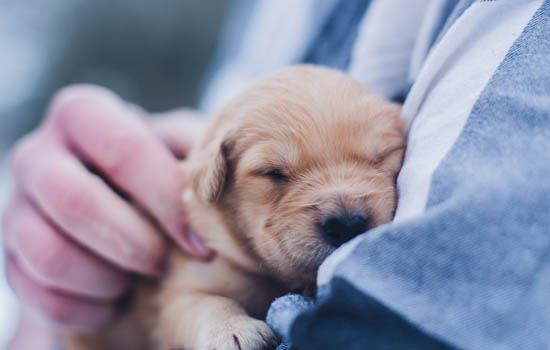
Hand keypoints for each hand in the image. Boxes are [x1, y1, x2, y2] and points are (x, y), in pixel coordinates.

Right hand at [1, 85, 210, 332]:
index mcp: (83, 115)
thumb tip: (231, 168)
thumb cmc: (156, 173)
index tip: (200, 243)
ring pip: (49, 253)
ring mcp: (17, 206)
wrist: (113, 207)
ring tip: (138, 279)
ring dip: (107, 278)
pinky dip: (86, 307)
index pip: (123, 149)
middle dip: (132, 242)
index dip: (166, 200)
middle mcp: (38, 154)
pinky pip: (40, 293)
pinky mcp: (13, 256)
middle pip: (74, 200)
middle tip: (164, 263)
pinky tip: (116, 299)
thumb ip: (196, 150)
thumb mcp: (179, 148)